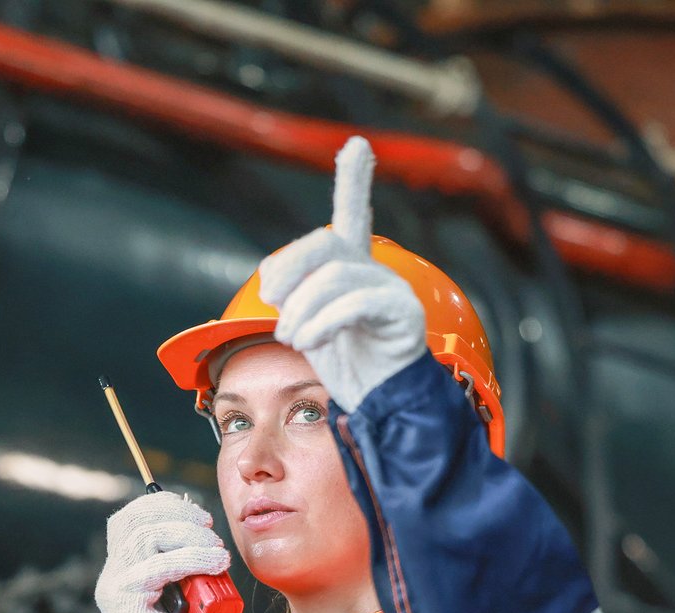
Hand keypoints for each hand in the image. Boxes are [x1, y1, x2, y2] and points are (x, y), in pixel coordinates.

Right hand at [94, 490, 231, 612]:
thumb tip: (198, 524)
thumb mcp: (188, 591)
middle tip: (209, 529)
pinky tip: (215, 562)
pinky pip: (159, 567)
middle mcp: (113, 577)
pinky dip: (192, 559)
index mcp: (124, 571)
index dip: (162, 506)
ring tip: (218, 552)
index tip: (197, 514)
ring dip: (189, 537)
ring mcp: (115, 589)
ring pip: (147, 538)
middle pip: (135, 521)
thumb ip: (185, 561)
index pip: (130, 520)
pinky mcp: (126, 603)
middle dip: (177, 516)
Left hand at [257, 136, 425, 413]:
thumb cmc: (346, 365)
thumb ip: (294, 291)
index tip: (357, 145)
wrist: (380, 405)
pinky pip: (356, 303)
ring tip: (291, 338)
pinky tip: (309, 341)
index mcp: (351, 266)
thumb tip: (274, 277)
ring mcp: (392, 289)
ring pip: (334, 276)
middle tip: (271, 304)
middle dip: (288, 269)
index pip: (352, 213)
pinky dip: (323, 322)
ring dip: (300, 310)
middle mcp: (375, 269)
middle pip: (325, 241)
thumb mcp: (306, 322)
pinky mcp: (403, 313)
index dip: (354, 179)